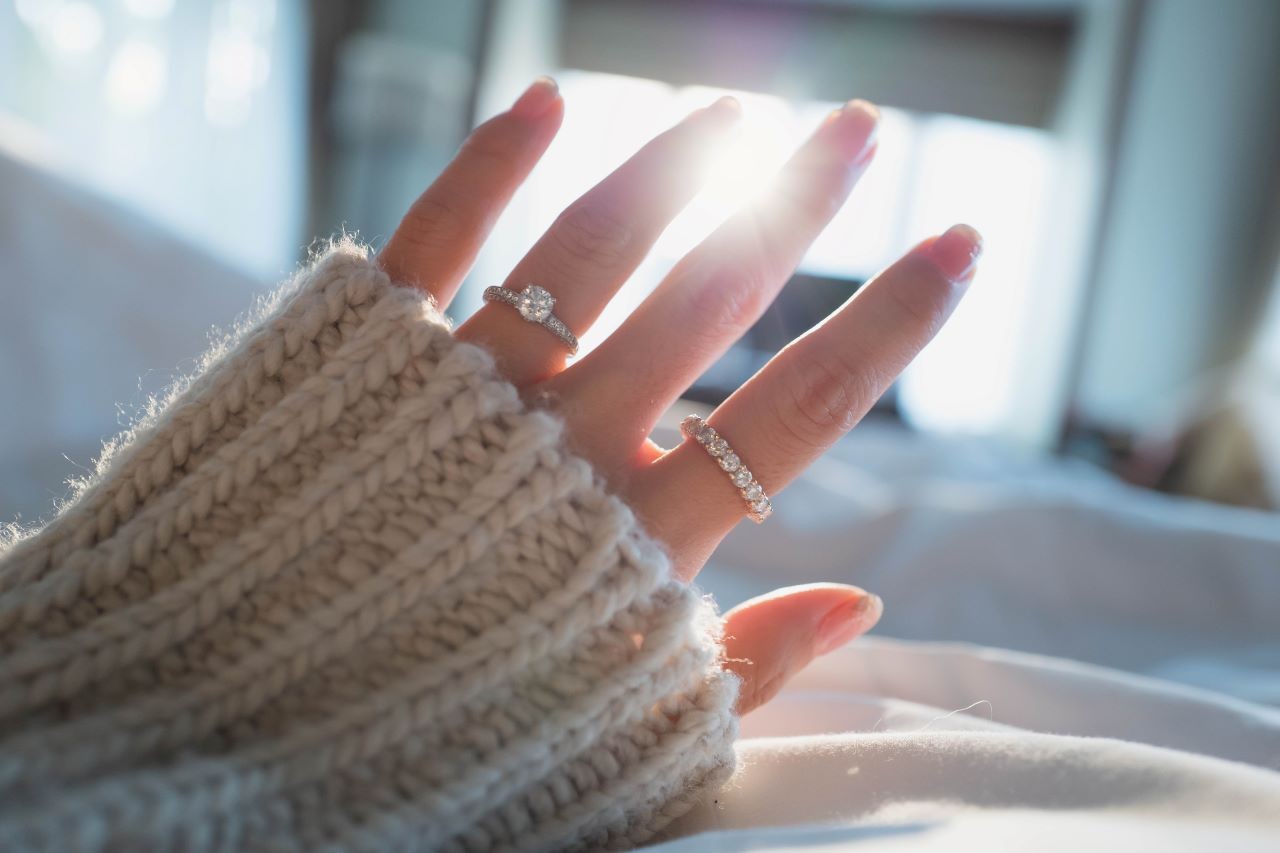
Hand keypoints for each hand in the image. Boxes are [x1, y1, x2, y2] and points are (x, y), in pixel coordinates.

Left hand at [379, 78, 981, 713]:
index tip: (957, 246)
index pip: (802, 410)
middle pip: (711, 296)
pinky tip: (544, 101)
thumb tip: (863, 606)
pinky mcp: (366, 363)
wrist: (249, 733)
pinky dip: (485, 167)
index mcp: (642, 539)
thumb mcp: (627, 729)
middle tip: (855, 130)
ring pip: (588, 250)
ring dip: (670, 168)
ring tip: (731, 111)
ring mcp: (465, 393)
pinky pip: (433, 244)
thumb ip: (749, 665)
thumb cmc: (456, 740)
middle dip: (796, 203)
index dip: (891, 322)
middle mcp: (566, 447)